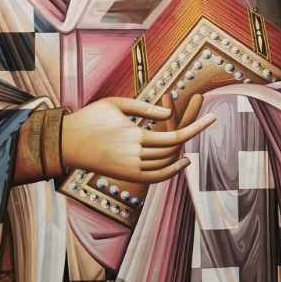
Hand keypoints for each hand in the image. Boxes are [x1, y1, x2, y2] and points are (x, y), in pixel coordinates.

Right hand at [62, 93, 214, 184]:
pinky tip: (182, 161)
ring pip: (165, 164)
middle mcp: (133, 155)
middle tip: (204, 120)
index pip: (173, 136)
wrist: (67, 142)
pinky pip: (155, 178)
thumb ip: (144, 108)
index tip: (213, 118)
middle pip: (172, 150)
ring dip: (181, 151)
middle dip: (191, 135)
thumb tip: (170, 112)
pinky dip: (171, 171)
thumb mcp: (116, 103)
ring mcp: (129, 168)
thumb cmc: (91, 117)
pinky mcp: (126, 176)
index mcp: (133, 135)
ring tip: (191, 135)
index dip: (196, 128)